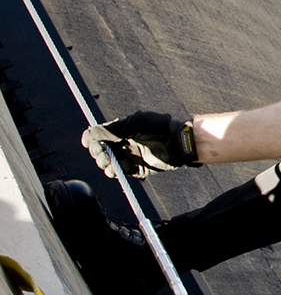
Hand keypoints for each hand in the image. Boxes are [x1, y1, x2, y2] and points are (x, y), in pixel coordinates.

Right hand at [82, 111, 199, 177]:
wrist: (177, 141)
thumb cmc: (158, 127)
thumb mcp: (134, 122)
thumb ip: (112, 129)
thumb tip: (90, 135)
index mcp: (119, 130)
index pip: (95, 135)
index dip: (90, 139)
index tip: (92, 143)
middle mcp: (121, 143)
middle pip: (98, 150)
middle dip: (97, 152)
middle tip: (104, 152)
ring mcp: (127, 156)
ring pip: (106, 163)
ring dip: (104, 163)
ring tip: (110, 160)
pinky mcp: (135, 168)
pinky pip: (119, 172)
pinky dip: (115, 171)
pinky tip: (118, 168)